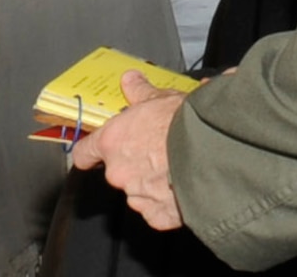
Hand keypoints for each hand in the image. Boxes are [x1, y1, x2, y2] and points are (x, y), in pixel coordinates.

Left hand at [67, 70, 187, 231]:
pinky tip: (180, 187)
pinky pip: (157, 212)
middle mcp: (119, 172)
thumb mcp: (159, 98)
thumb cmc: (184, 125)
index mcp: (112, 141)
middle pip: (117, 172)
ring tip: (174, 168)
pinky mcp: (159, 216)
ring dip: (150, 184)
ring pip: (137, 192)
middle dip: (134, 164)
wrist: (211, 153)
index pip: (84, 153)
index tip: (93, 152)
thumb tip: (131, 81)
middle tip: (156, 151)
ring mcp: (138, 197)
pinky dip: (166, 204)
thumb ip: (140, 92)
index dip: (90, 152)